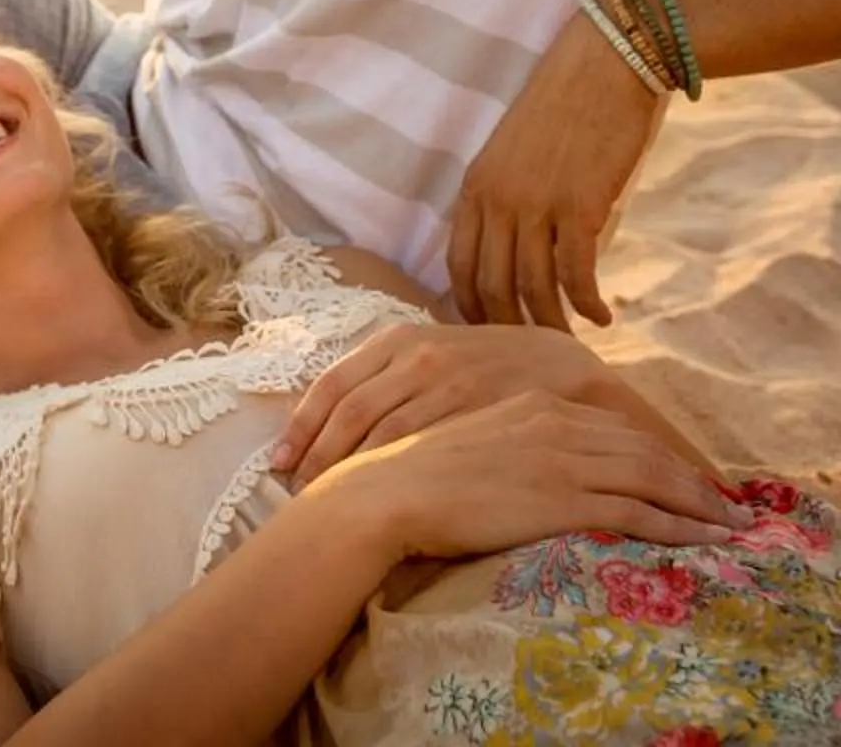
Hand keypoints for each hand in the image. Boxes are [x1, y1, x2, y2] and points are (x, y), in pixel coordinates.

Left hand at [270, 323, 609, 484]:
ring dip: (349, 469)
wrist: (561, 368)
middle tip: (294, 491)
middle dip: (317, 454)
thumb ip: (385, 377)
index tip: (280, 461)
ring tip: (328, 501)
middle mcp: (417, 356)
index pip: (334, 384)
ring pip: (383, 433)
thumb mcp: (430, 355)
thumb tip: (330, 414)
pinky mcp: (480, 412)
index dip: (302, 426)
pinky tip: (381, 497)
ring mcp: (450, 384)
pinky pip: (426, 447)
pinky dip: (396, 473)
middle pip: (350, 411)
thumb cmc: (484, 366)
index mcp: (397, 339)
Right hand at [301, 391, 741, 563]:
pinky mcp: (562, 496)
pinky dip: (681, 526)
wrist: (386, 493)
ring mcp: (561, 458)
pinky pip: (639, 512)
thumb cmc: (415, 478)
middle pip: (643, 450)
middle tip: (732, 509)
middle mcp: (555, 422)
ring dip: (700, 505)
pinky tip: (705, 542)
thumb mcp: (469, 445)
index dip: (659, 454)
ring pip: (652, 477)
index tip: (689, 480)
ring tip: (732, 529)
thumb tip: (526, 472)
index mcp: (533, 404)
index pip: (616, 429)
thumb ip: (509, 447)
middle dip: (693, 480)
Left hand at [446, 19, 665, 329]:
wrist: (606, 63)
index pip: (457, 266)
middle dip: (509, 330)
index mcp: (475, 187)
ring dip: (551, 327)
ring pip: (532, 290)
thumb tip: (523, 252)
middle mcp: (497, 201)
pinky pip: (576, 277)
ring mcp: (535, 205)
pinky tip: (604, 318)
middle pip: (490, 288)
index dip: (469, 308)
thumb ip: (511, 200)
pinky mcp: (579, 208)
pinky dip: (588, 307)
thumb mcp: (517, 152)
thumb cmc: (566, 105)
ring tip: (570, 346)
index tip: (487, 336)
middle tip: (532, 356)